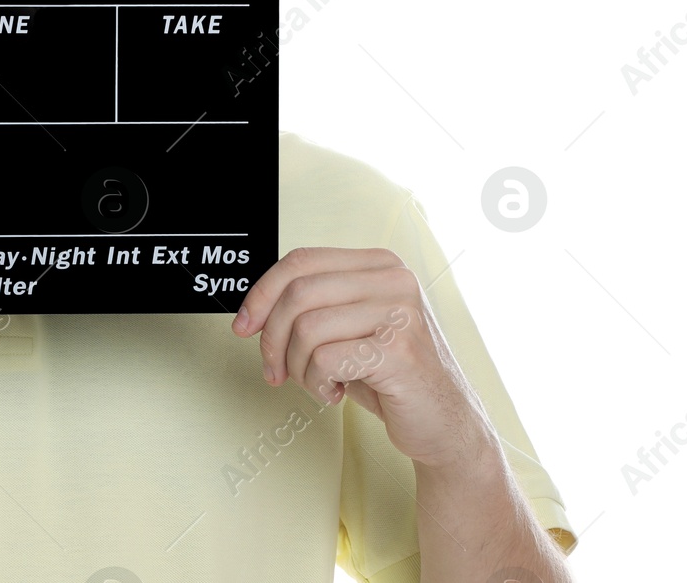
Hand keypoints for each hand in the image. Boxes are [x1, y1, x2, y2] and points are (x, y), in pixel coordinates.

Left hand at [232, 246, 493, 468]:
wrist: (443, 424)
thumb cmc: (388, 376)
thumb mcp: (346, 329)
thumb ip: (310, 308)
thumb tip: (251, 311)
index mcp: (378, 264)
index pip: (300, 261)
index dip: (261, 294)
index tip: (243, 327)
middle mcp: (393, 279)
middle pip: (297, 292)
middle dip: (272, 338)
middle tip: (276, 370)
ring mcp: (400, 312)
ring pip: (306, 327)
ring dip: (296, 366)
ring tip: (316, 382)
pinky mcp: (399, 350)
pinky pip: (325, 359)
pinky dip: (316, 383)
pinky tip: (335, 393)